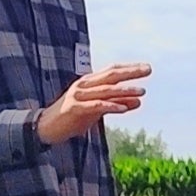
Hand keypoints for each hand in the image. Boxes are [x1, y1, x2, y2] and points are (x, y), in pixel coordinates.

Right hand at [36, 62, 151, 145]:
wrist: (46, 128)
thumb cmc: (73, 117)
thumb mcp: (98, 110)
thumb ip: (117, 104)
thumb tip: (139, 101)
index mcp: (89, 82)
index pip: (112, 71)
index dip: (129, 68)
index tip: (146, 67)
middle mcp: (84, 85)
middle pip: (111, 75)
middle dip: (130, 72)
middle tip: (148, 70)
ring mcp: (78, 96)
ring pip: (106, 90)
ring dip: (125, 91)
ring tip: (141, 91)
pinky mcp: (74, 108)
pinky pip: (96, 106)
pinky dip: (111, 106)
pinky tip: (124, 108)